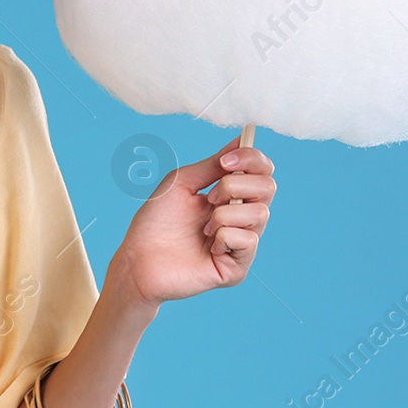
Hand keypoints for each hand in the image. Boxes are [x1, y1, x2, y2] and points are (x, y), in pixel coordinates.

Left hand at [112, 136, 276, 304]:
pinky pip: (248, 241)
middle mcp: (241, 218)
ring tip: (204, 227)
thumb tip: (241, 139)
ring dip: (224, 214)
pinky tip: (208, 247)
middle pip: (268, 188)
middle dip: (236, 185)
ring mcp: (241, 244)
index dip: (252, 159)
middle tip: (209, 196)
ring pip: (259, 214)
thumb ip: (214, 164)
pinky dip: (224, 237)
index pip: (262, 172)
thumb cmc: (156, 220)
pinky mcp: (237, 268)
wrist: (138, 257)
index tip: (225, 161)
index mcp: (230, 195)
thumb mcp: (183, 181)